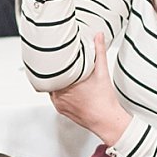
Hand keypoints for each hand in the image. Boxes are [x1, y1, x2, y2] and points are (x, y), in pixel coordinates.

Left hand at [49, 31, 130, 145]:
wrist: (106, 120)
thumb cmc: (105, 99)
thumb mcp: (102, 72)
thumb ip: (99, 52)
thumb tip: (98, 36)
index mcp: (67, 83)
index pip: (50, 68)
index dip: (51, 60)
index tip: (53, 54)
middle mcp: (59, 94)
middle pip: (50, 77)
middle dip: (55, 70)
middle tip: (59, 62)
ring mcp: (58, 102)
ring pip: (51, 87)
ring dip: (56, 80)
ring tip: (64, 74)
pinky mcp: (60, 109)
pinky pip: (54, 97)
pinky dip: (58, 91)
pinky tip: (66, 87)